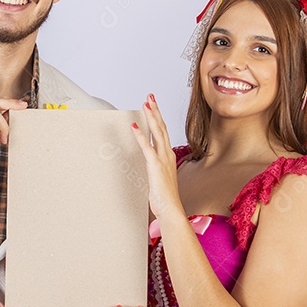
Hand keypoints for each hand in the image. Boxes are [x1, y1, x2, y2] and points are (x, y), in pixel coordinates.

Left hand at [130, 94, 183, 220]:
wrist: (171, 209)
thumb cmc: (165, 196)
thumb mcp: (159, 176)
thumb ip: (154, 165)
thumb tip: (147, 160)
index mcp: (168, 155)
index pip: (163, 131)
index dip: (158, 117)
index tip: (153, 105)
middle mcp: (167, 154)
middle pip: (161, 127)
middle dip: (155, 110)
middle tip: (150, 97)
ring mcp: (162, 159)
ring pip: (157, 133)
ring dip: (151, 117)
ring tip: (145, 104)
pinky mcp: (155, 166)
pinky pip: (147, 148)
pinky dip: (141, 136)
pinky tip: (135, 127)